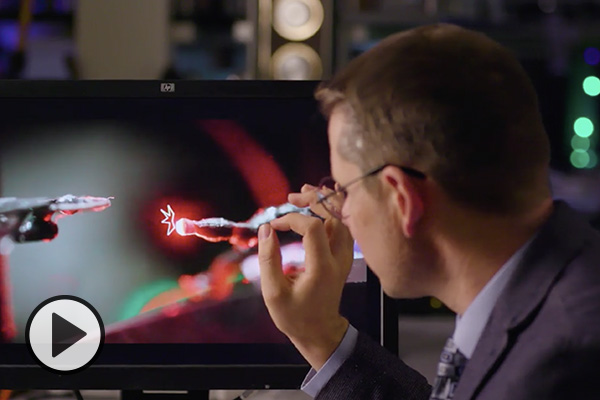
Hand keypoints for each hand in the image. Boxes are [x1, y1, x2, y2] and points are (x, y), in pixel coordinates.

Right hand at [258, 185, 353, 369]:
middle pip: (334, 217)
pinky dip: (332, 212)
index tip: (275, 225)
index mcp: (322, 268)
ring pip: (342, 219)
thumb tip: (266, 228)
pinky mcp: (344, 257)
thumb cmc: (294, 316)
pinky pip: (343, 227)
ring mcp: (345, 258)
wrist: (320, 331)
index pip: (313, 228)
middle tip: (293, 196)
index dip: (292, 219)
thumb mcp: (273, 293)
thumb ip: (268, 259)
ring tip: (305, 194)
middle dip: (313, 201)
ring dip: (324, 203)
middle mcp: (339, 259)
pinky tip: (320, 203)